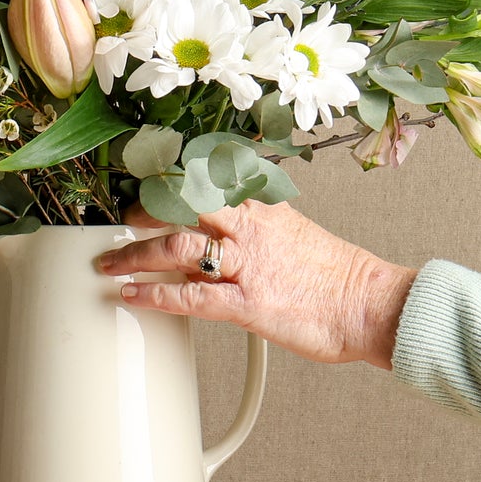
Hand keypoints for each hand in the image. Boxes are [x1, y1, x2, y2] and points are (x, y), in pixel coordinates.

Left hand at [98, 201, 416, 367]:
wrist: (369, 304)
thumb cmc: (336, 276)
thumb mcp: (293, 235)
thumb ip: (255, 230)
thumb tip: (220, 236)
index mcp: (262, 207)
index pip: (207, 181)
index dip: (170, 179)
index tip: (144, 177)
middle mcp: (250, 228)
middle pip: (182, 206)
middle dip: (144, 211)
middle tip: (120, 220)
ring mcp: (246, 264)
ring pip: (177, 247)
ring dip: (136, 255)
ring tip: (110, 263)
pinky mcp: (245, 303)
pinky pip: (189, 296)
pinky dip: (154, 295)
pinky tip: (131, 297)